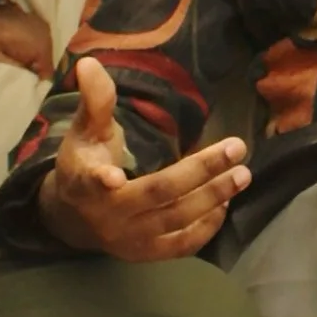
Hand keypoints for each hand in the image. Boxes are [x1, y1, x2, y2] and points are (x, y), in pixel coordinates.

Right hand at [36, 56, 251, 261]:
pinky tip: (225, 203)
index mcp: (84, 181)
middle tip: (236, 148)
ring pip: (175, 220)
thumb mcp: (84, 131)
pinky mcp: (145, 254)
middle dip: (199, 171)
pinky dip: (206, 226)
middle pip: (157, 194)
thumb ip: (95, 100)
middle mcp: (107, 215)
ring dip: (213, 197)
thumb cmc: (84, 163)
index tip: (113, 177)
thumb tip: (89, 62)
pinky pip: (180, 245)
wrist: (73, 219)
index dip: (102, 178)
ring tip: (242, 174)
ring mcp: (128, 239)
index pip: (92, 178)